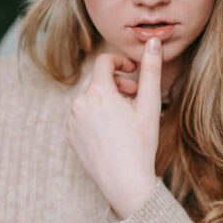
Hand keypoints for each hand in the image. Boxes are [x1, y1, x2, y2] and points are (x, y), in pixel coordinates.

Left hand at [67, 37, 162, 219]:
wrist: (125, 181)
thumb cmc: (140, 143)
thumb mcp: (150, 104)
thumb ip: (151, 70)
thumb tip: (153, 41)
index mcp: (98, 91)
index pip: (104, 62)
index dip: (120, 63)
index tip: (133, 71)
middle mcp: (79, 102)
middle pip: (97, 81)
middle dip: (116, 84)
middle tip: (135, 97)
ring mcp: (72, 121)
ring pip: (89, 99)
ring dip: (106, 101)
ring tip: (124, 117)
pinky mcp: (70, 136)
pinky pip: (81, 117)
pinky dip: (95, 117)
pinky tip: (112, 132)